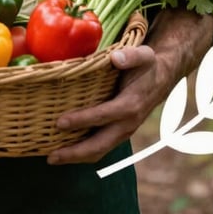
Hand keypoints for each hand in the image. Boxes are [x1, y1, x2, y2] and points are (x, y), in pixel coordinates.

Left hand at [46, 45, 156, 164]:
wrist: (162, 78)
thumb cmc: (147, 65)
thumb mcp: (144, 55)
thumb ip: (131, 56)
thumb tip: (116, 57)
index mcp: (130, 105)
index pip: (102, 116)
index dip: (81, 120)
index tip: (59, 123)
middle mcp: (127, 124)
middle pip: (99, 145)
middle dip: (75, 153)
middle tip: (50, 157)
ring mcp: (123, 131)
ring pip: (99, 151)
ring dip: (76, 157)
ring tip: (53, 158)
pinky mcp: (119, 133)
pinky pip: (101, 147)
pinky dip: (83, 152)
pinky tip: (66, 150)